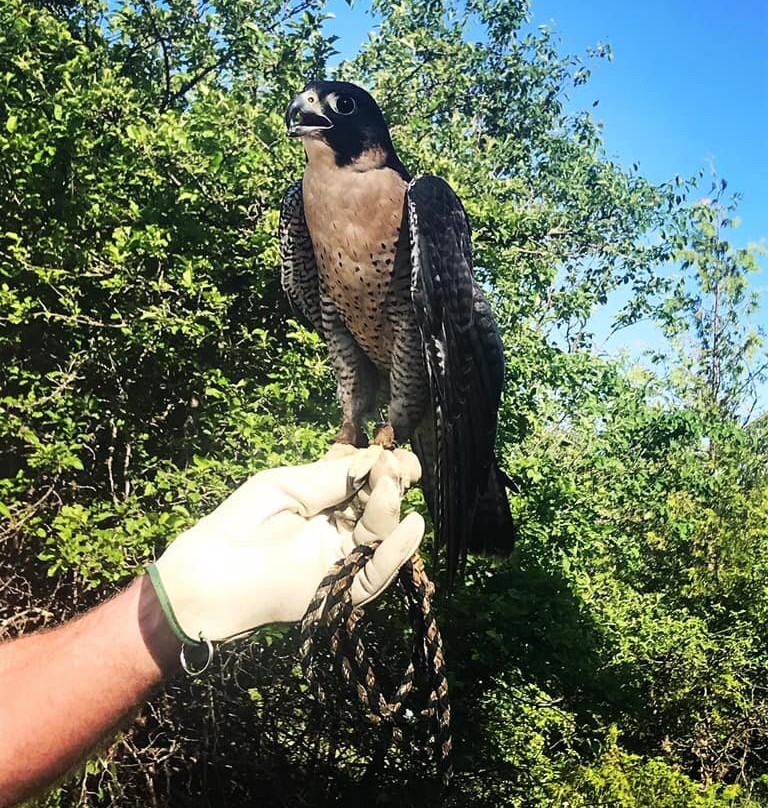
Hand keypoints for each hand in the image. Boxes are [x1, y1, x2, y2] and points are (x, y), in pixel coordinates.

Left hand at [147, 447, 424, 643]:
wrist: (212, 569)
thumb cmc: (243, 521)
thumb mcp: (292, 485)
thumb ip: (335, 476)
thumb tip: (380, 459)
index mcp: (328, 505)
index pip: (369, 487)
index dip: (388, 471)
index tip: (402, 457)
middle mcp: (341, 532)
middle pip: (380, 509)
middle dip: (392, 485)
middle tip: (397, 467)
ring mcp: (342, 561)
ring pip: (381, 537)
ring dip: (391, 511)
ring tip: (390, 485)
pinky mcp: (339, 590)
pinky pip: (376, 574)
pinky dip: (395, 552)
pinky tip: (410, 526)